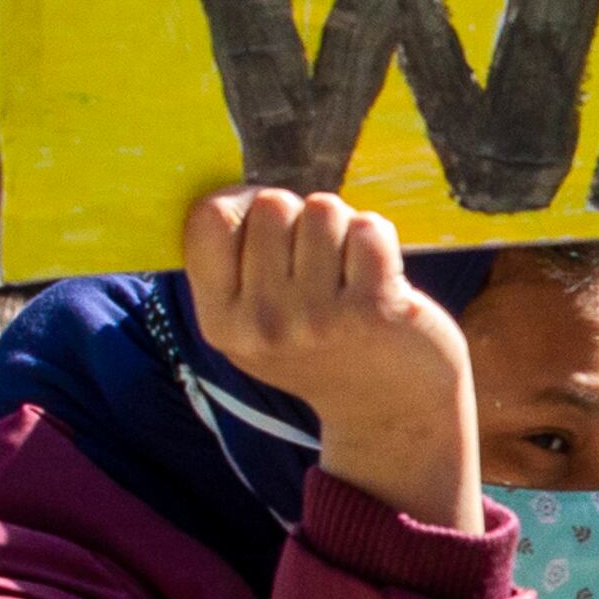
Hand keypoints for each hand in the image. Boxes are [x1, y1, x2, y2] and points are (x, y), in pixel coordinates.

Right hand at [180, 188, 476, 531]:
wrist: (390, 412)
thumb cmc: (321, 349)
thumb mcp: (253, 325)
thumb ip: (232, 267)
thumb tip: (227, 186)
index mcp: (220, 321)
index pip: (209, 217)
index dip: (243, 202)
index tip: (268, 220)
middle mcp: (262, 322)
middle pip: (272, 205)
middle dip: (300, 216)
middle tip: (319, 258)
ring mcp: (318, 318)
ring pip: (324, 210)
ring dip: (343, 227)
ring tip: (349, 270)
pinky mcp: (374, 309)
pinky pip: (370, 229)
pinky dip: (379, 238)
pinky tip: (381, 275)